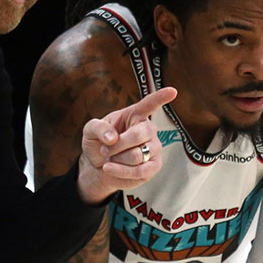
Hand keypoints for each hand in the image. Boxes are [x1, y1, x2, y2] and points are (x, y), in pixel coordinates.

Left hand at [77, 86, 176, 203]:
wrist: (99, 167)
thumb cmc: (99, 143)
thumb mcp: (90, 131)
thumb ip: (99, 128)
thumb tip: (112, 138)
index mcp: (135, 115)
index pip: (150, 104)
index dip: (161, 97)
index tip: (172, 91)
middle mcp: (148, 130)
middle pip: (138, 135)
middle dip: (116, 145)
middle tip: (104, 149)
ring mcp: (154, 148)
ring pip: (137, 155)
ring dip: (117, 158)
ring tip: (110, 158)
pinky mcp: (153, 167)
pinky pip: (140, 171)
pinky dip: (120, 171)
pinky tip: (109, 168)